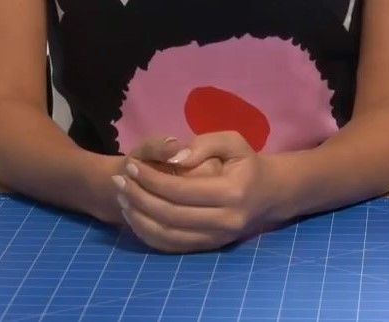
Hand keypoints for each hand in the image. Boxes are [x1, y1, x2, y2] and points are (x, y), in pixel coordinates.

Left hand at [114, 131, 276, 252]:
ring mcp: (216, 239)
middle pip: (170, 215)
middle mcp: (224, 221)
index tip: (131, 165)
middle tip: (118, 180)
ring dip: (139, 218)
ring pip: (168, 236)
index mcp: (231, 192)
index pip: (181, 190)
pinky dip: (148, 234)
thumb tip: (174, 159)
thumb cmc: (246, 162)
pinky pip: (172, 247)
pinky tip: (134, 216)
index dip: (152, 179)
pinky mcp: (209, 248)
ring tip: (121, 197)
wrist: (269, 194)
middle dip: (139, 197)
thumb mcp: (232, 141)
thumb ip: (203, 144)